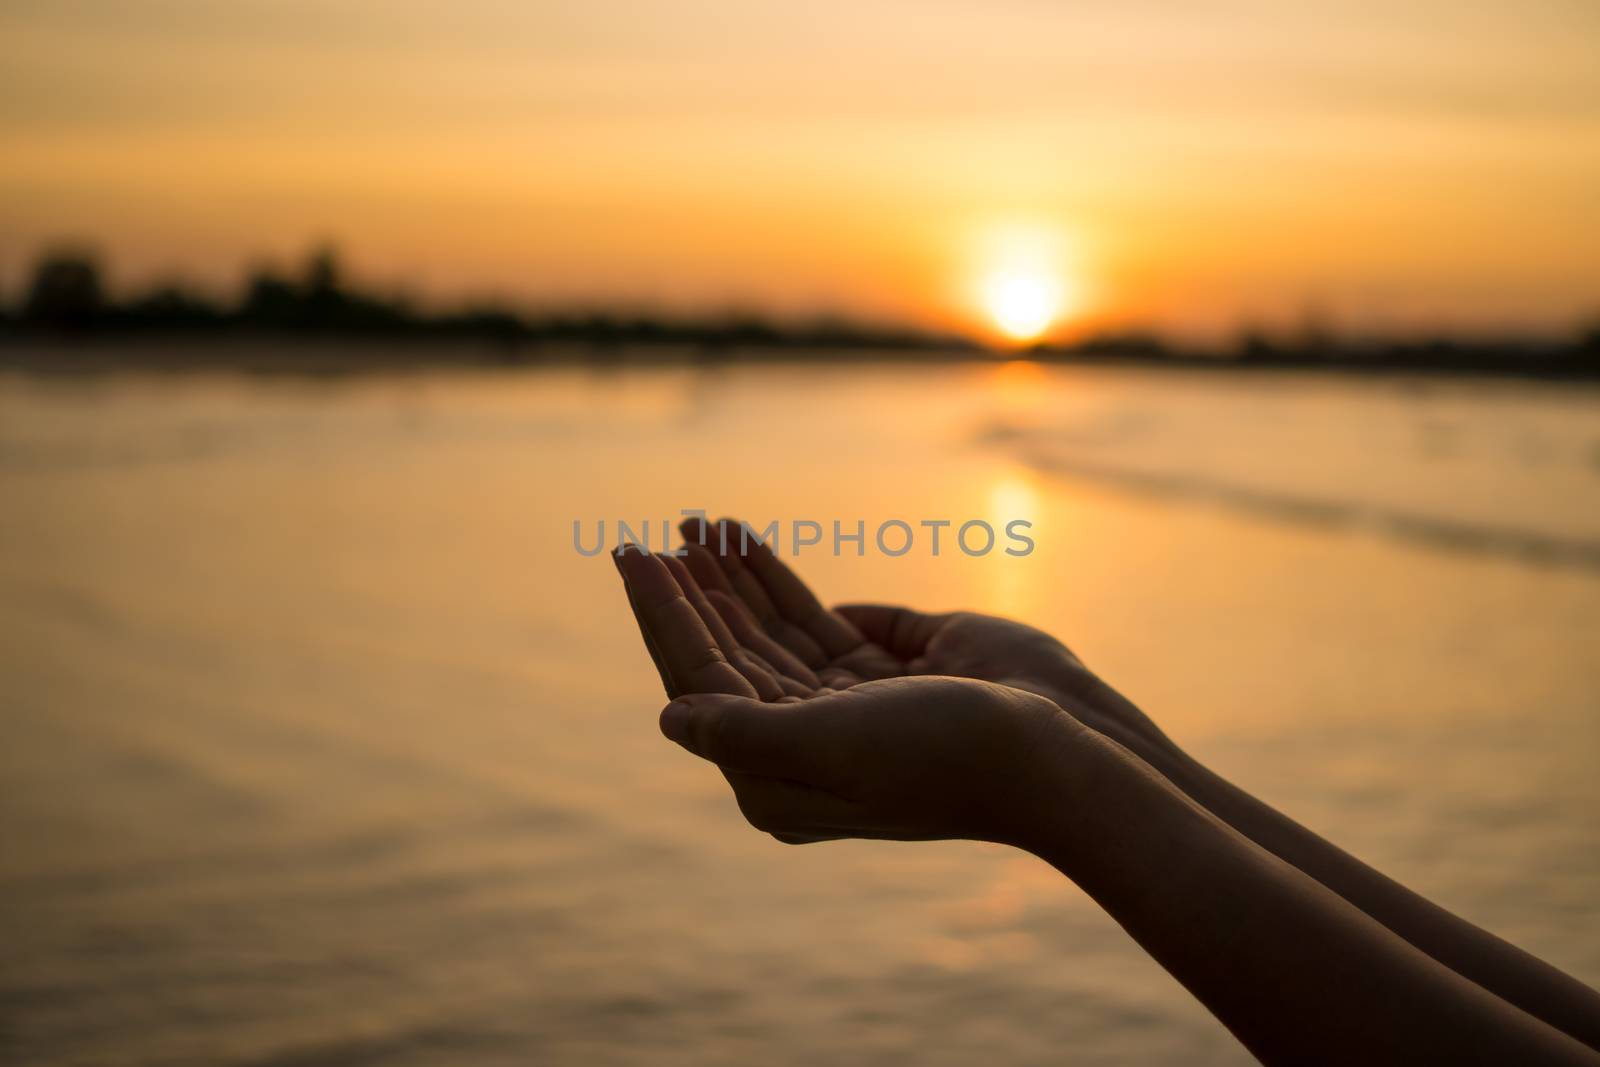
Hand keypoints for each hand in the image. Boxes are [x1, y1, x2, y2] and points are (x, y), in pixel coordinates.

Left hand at [611, 542, 1081, 847]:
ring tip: (692, 527)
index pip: (702, 684)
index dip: (665, 618)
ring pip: (765, 631)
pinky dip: (777, 578)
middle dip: (689, 595)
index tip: (634, 557)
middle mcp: (804, 742)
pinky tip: (743, 544)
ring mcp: (844, 701)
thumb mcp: (831, 749)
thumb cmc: (942, 755)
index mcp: (780, 778)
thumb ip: (743, 732)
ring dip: (728, 579)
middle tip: (645, 541)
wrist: (1058, 746)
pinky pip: (812, 616)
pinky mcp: (885, 664)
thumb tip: (669, 718)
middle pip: (727, 656)